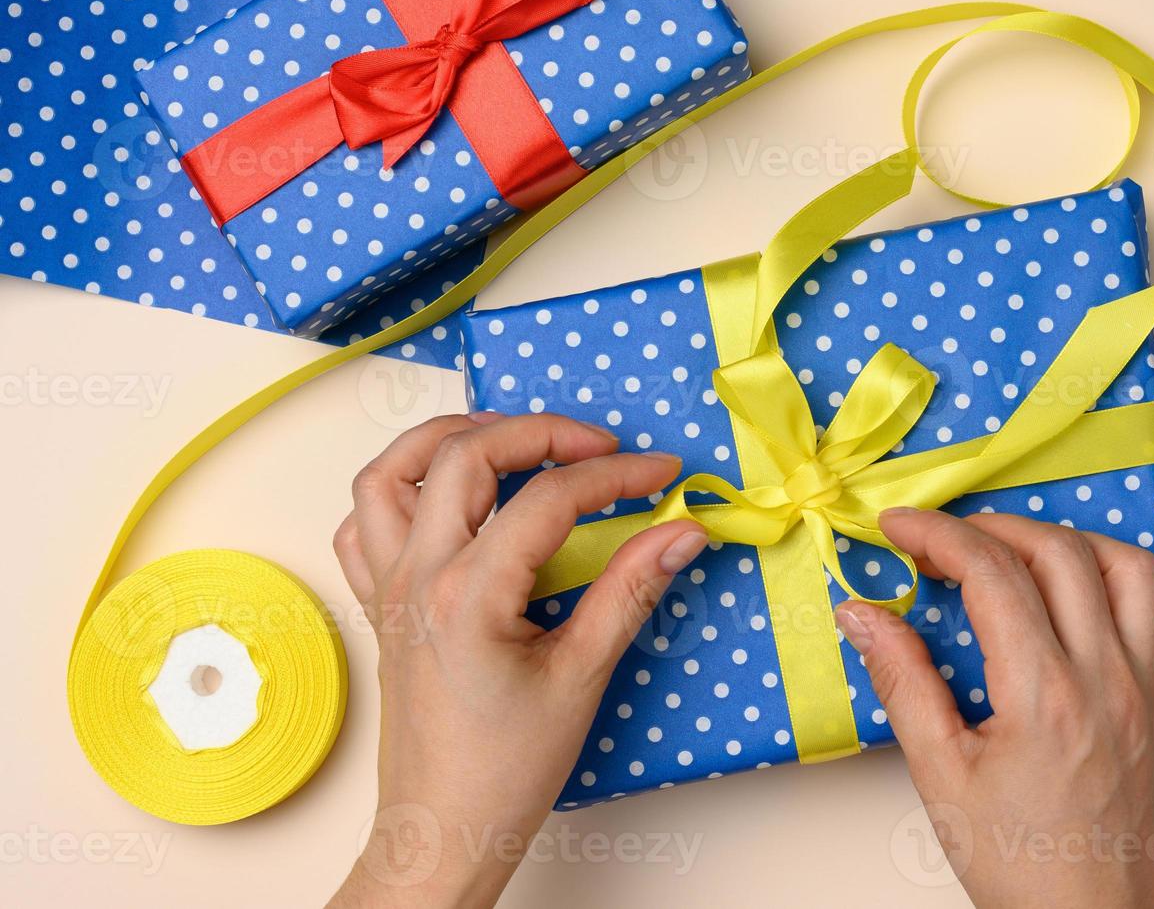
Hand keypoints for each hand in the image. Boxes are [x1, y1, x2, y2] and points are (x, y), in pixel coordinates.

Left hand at [328, 413, 706, 908]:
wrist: (443, 829)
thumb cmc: (506, 770)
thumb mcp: (582, 677)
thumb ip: (631, 592)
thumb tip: (682, 532)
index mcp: (467, 595)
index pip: (548, 498)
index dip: (616, 475)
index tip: (663, 474)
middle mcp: (416, 577)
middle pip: (464, 455)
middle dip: (539, 431)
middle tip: (599, 447)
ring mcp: (387, 587)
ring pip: (390, 472)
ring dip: (452, 438)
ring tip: (513, 441)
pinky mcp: (379, 605)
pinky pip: (363, 523)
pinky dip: (401, 489)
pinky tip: (449, 499)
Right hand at [834, 509, 1153, 908]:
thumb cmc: (1017, 865)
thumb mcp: (939, 776)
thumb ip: (902, 682)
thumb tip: (862, 613)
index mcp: (1043, 693)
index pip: (991, 571)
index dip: (937, 534)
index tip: (900, 529)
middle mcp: (1107, 678)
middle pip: (1058, 551)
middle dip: (993, 527)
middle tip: (947, 544)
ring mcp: (1151, 689)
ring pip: (1132, 568)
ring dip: (1072, 542)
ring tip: (1024, 556)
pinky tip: (1116, 597)